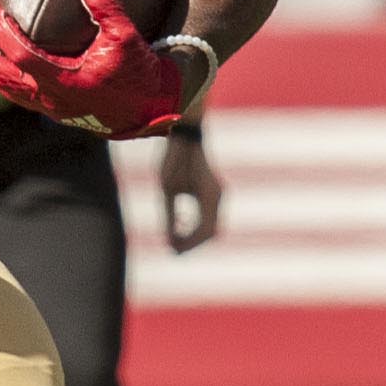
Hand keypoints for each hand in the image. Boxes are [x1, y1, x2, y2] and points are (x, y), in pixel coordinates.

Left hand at [0, 0, 190, 139]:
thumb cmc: (141, 72)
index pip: (20, 57)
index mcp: (63, 82)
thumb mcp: (127, 34)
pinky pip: (21, 94)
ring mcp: (51, 108)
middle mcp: (52, 99)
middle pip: (3, 78)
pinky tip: (5, 60)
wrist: (153, 110)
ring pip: (9, 90)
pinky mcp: (57, 111)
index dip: (4, 35)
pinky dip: (7, 77)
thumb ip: (105, 2)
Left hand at [160, 125, 223, 252]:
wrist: (185, 135)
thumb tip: (169, 239)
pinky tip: (181, 225)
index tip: (172, 250)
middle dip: (192, 243)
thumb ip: (168, 214)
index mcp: (209, 196)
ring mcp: (218, 194)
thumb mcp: (166, 189)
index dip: (189, 244)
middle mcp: (218, 196)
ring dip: (195, 236)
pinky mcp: (214, 191)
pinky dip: (197, 225)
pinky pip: (209, 216)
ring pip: (212, 225)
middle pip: (211, 232)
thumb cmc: (174, 159)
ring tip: (174, 242)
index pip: (204, 231)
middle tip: (172, 250)